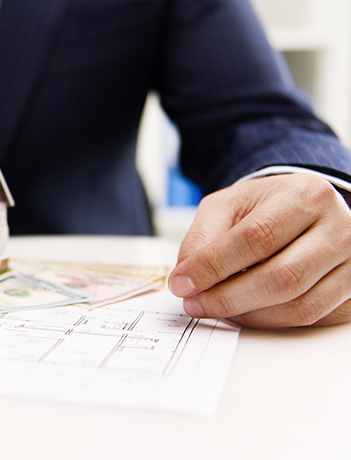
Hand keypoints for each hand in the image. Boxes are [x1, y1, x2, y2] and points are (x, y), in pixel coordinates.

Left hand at [168, 173, 350, 327]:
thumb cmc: (263, 208)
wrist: (302, 210)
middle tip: (194, 303)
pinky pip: (310, 318)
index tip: (181, 283)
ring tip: (214, 307)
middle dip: (228, 297)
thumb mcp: (225, 206)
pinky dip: (269, 320)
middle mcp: (340, 228)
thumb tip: (186, 277)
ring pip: (299, 305)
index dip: (214, 265)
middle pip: (282, 277)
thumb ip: (202, 237)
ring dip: (248, 315)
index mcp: (306, 195)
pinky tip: (243, 311)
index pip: (257, 237)